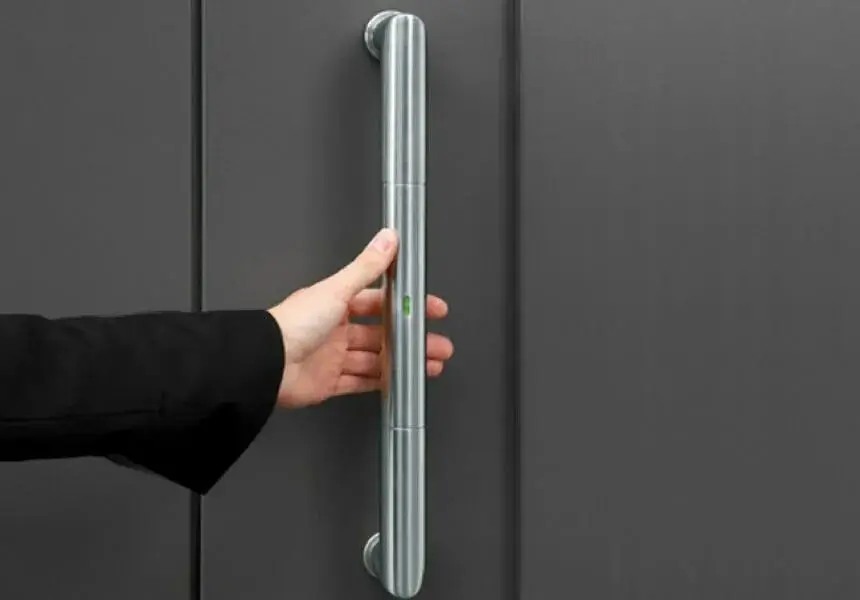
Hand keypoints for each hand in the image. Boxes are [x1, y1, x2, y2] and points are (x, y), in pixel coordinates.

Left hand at [267, 228, 453, 408]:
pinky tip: (399, 381)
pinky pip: (360, 382)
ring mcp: (332, 357)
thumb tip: (387, 239)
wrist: (267, 364)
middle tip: (436, 344)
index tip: (430, 309)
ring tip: (429, 365)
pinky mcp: (328, 382)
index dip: (406, 305)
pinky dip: (381, 382)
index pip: (380, 302)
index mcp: (336, 304)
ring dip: (402, 362)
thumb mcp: (336, 290)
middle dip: (410, 340)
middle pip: (382, 334)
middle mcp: (335, 330)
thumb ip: (366, 267)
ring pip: (376, 359)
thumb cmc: (293, 324)